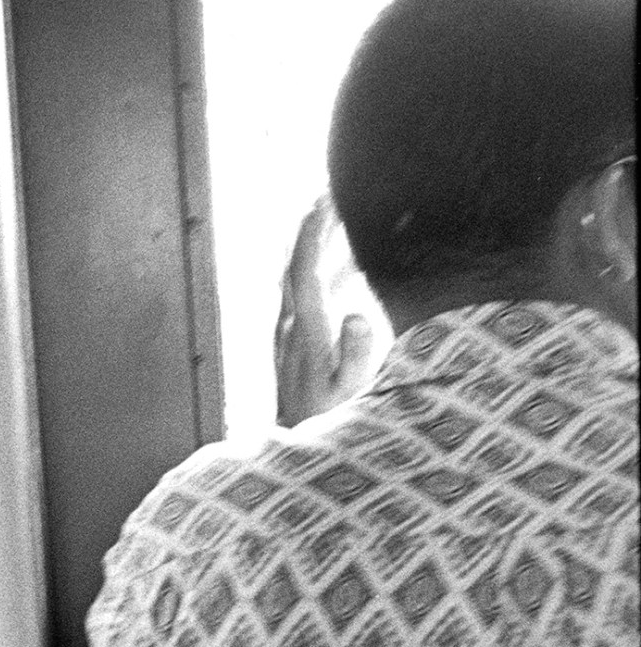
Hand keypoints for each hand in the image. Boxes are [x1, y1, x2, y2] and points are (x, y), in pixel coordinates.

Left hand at [274, 196, 376, 423]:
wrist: (299, 453)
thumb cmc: (331, 424)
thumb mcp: (351, 394)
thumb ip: (356, 355)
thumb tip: (357, 316)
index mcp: (305, 333)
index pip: (303, 272)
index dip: (312, 234)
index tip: (324, 201)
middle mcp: (290, 329)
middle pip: (297, 266)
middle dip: (313, 228)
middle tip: (332, 193)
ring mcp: (289, 337)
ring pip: (301, 280)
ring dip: (320, 248)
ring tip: (344, 219)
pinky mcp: (294, 346)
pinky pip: (307, 297)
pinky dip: (325, 273)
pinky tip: (349, 268)